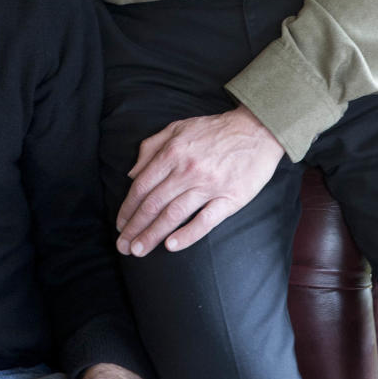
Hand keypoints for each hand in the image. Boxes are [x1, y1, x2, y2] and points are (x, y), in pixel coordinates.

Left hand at [116, 105, 282, 256]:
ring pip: (173, 214)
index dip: (128, 208)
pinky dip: (187, 234)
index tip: (120, 224)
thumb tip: (132, 173)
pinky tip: (171, 246)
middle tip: (122, 246)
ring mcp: (209, 186)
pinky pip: (205, 221)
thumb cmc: (215, 130)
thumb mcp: (177, 128)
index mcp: (173, 153)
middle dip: (134, 227)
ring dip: (152, 235)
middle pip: (153, 204)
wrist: (257, 130)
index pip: (142, 186)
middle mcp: (187, 170)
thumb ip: (151, 147)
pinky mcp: (230, 198)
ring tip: (138, 250)